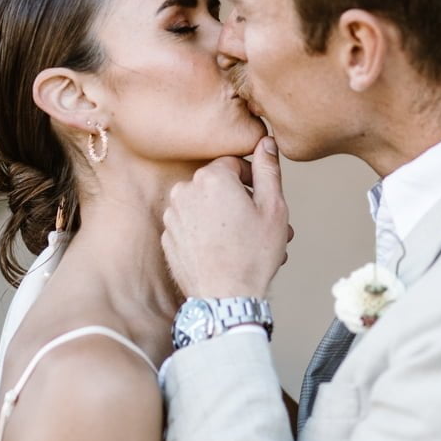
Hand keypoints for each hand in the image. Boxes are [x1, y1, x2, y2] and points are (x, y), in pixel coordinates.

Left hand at [163, 137, 291, 298]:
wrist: (225, 298)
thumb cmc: (252, 255)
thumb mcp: (273, 207)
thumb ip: (268, 169)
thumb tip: (265, 142)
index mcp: (212, 178)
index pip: (234, 164)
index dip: (253, 180)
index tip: (262, 199)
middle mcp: (185, 191)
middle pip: (217, 185)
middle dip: (239, 199)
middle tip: (259, 224)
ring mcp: (173, 215)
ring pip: (203, 205)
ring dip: (222, 216)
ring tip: (244, 240)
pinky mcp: (167, 237)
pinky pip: (190, 224)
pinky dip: (205, 231)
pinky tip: (223, 250)